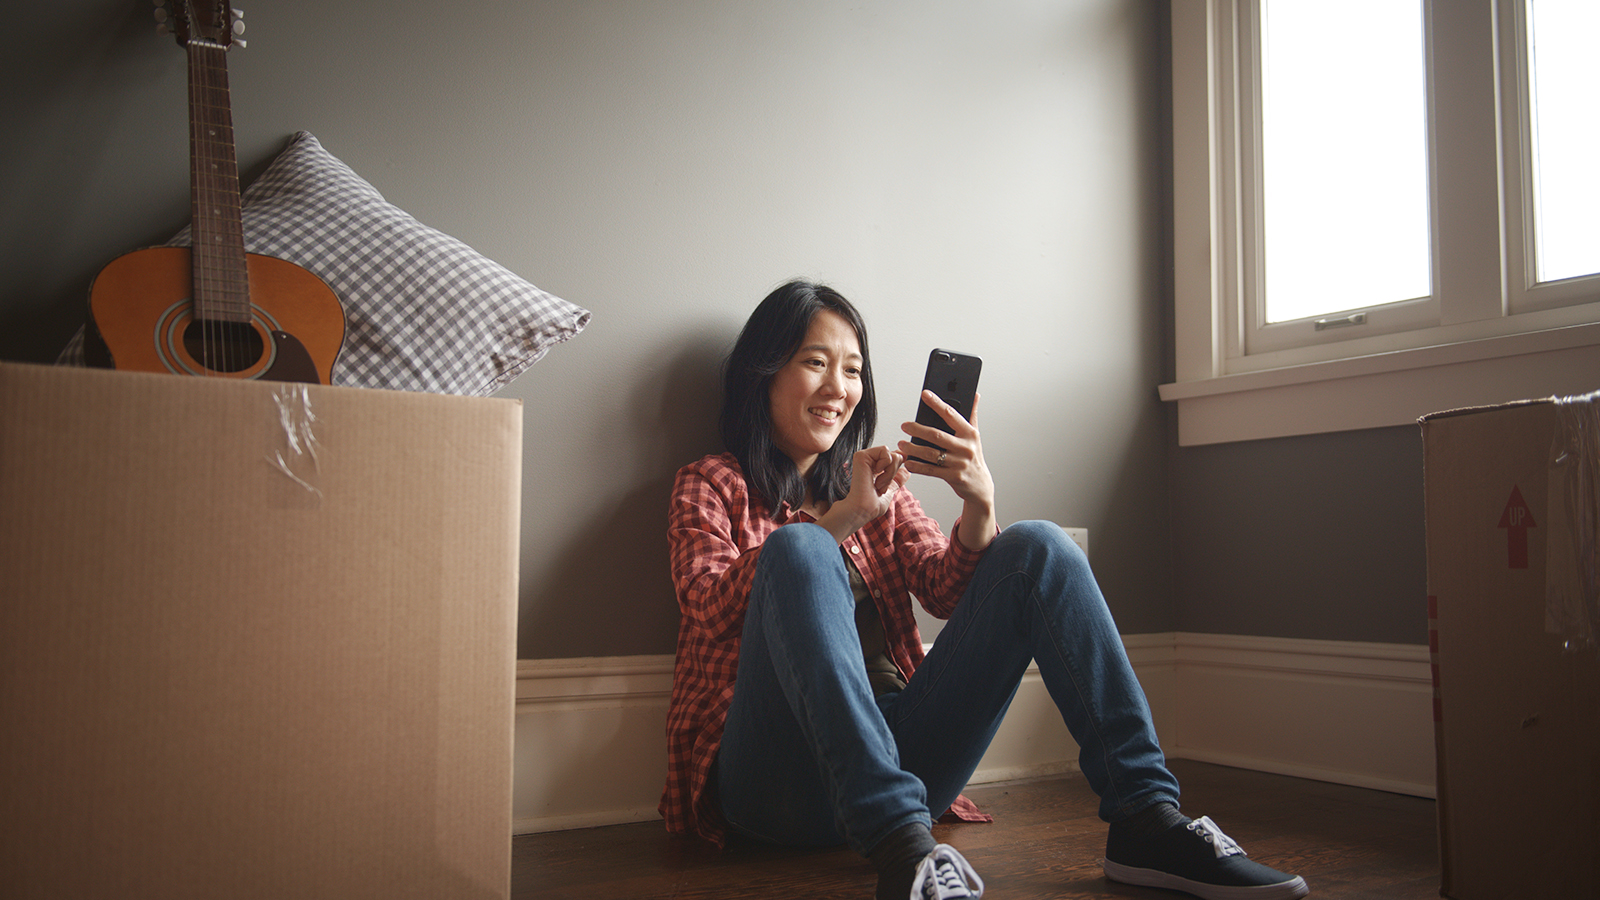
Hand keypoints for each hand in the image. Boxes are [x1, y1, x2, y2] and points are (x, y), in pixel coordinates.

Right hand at [816, 445, 906, 542]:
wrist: (863, 509)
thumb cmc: (872, 505)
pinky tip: (874, 476)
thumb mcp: (890, 491)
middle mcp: (871, 462)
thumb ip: (897, 479)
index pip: (894, 458)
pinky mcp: (862, 455)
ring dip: (890, 473)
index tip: (896, 477)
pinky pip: (885, 451)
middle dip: (894, 474)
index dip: (900, 464)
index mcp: (876, 469)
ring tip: (877, 483)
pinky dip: (886, 466)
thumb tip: (906, 471)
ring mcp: (866, 458)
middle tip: (881, 486)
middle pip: (897, 456)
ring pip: (893, 454)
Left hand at [898, 391, 996, 549]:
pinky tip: (908, 462)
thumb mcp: (975, 436)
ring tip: (902, 444)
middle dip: (918, 429)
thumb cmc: (974, 457)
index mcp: (970, 434)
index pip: (951, 414)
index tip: (925, 394)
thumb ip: (972, 415)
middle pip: (937, 435)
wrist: (980, 486)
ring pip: (931, 453)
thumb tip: (975, 394)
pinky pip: (931, 470)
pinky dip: (917, 466)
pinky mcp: (953, 477)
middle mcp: (965, 448)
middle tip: (904, 425)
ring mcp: (959, 463)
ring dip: (913, 448)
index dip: (937, 403)